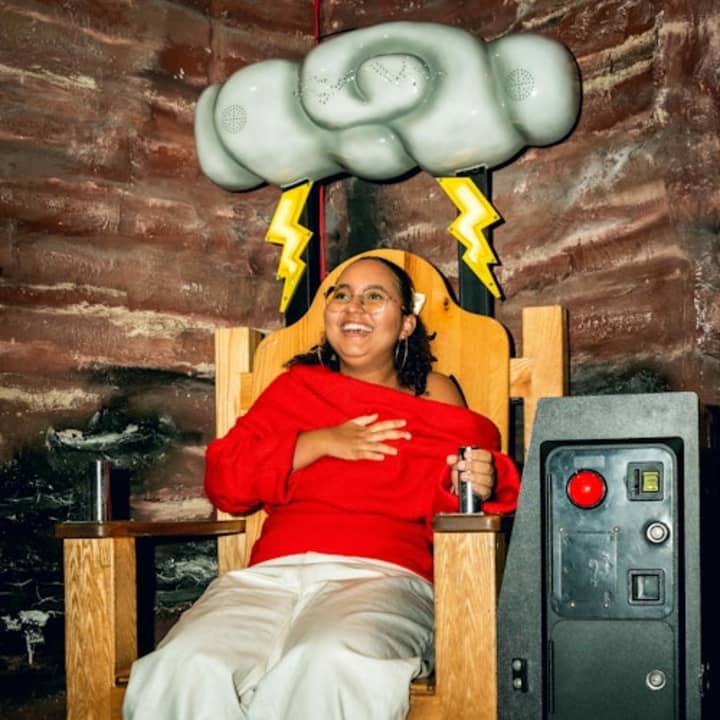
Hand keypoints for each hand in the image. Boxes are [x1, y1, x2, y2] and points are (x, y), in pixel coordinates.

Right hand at [293, 414, 410, 468]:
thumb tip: (376, 415)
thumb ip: (366, 419)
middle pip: (383, 434)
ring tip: (396, 451)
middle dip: (396, 434)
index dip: (394, 423)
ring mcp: (360, 445)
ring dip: (386, 448)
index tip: (404, 423)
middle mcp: (364, 436)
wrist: (327, 439)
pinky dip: (373, 456)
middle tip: (409, 436)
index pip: (382, 425)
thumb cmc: (340, 431)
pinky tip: (381, 458)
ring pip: (376, 446)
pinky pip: (366, 455)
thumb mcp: (353, 422)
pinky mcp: (355, 453)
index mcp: (365, 428)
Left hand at [446, 447, 494, 500]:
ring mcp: (489, 482)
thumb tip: (450, 459)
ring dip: (474, 477)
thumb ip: (455, 461)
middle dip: (472, 465)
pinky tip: (470, 484)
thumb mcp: (458, 465)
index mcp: (485, 461)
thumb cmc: (463, 472)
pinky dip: (477, 487)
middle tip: (460, 466)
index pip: (487, 455)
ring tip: (462, 476)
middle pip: (487, 467)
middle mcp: (489, 471)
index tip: (466, 455)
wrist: (461, 487)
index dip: (477, 454)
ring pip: (487, 479)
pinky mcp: (487, 492)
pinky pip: (485, 490)